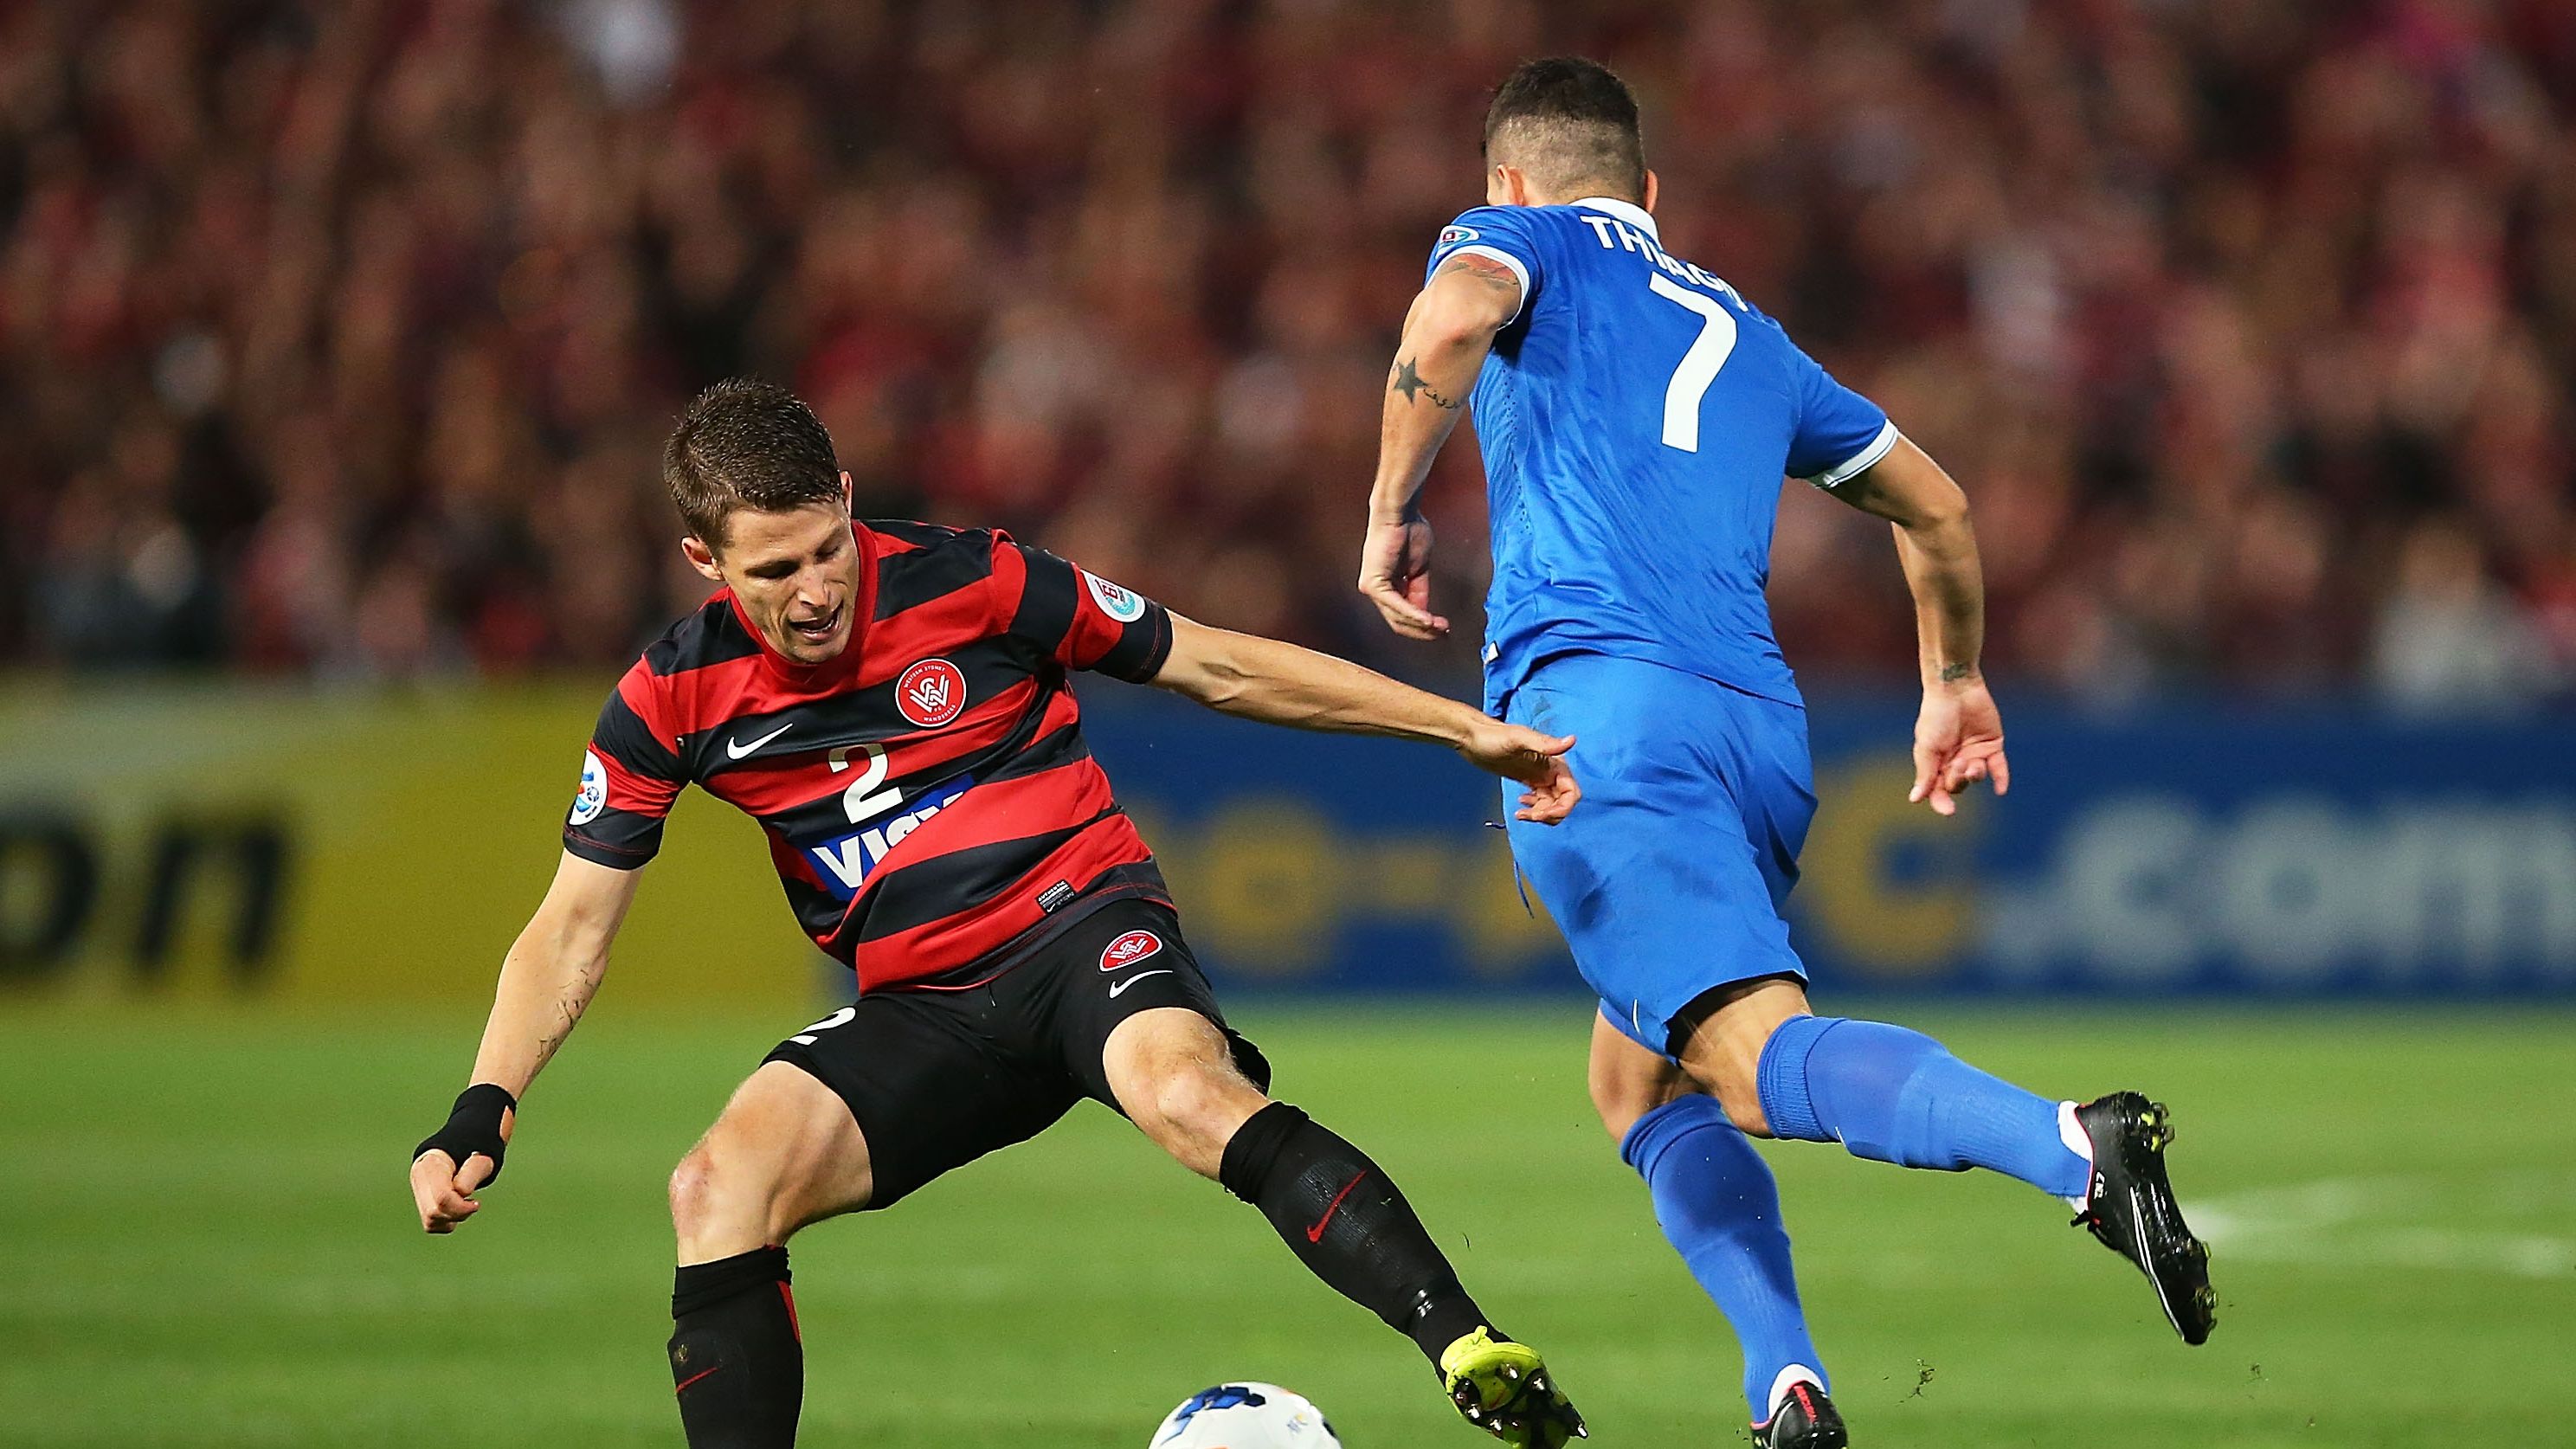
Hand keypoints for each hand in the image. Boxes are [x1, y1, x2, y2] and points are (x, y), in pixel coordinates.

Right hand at [410, 1147, 496, 1233]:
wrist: (461, 1154)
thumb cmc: (473, 1156)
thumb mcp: (480, 1160)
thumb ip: (472, 1174)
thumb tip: (461, 1193)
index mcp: (431, 1164)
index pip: (442, 1197)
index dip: (461, 1207)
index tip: (476, 1203)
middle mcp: (418, 1178)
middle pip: (433, 1212)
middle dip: (458, 1213)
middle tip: (473, 1204)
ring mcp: (417, 1192)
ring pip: (431, 1221)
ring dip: (454, 1218)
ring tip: (465, 1203)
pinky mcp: (420, 1204)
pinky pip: (432, 1225)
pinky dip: (448, 1223)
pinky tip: (457, 1209)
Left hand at [1358, 515, 1449, 639]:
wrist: (1401, 513)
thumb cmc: (1409, 532)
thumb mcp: (1419, 569)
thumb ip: (1418, 592)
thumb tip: (1424, 615)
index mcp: (1385, 586)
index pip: (1402, 615)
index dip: (1423, 625)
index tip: (1443, 629)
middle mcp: (1375, 590)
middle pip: (1399, 621)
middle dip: (1423, 630)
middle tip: (1444, 633)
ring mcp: (1371, 588)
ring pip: (1397, 617)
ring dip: (1421, 625)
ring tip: (1440, 628)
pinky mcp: (1373, 584)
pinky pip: (1395, 605)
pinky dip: (1413, 613)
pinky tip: (1428, 620)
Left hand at [1459, 719, 1579, 823]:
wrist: (1473, 738)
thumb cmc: (1492, 736)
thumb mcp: (1517, 739)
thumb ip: (1545, 743)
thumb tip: (1571, 740)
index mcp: (1554, 762)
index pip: (1571, 792)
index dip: (1562, 808)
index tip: (1542, 814)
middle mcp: (1551, 770)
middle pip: (1564, 802)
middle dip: (1550, 814)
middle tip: (1529, 816)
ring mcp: (1541, 776)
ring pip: (1552, 804)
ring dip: (1540, 814)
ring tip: (1521, 814)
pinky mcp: (1530, 780)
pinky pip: (1541, 801)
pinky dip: (1534, 808)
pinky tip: (1520, 804)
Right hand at [1909, 675, 2009, 817]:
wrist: (1956, 689)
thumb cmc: (1935, 716)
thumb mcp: (1927, 747)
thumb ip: (1926, 774)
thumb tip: (1915, 800)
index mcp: (1935, 764)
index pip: (1938, 791)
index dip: (1942, 802)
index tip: (1949, 811)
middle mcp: (1954, 762)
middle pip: (1957, 785)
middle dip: (1958, 779)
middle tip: (1959, 763)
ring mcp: (1974, 754)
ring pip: (1977, 778)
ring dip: (1975, 775)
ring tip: (1973, 762)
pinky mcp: (1992, 746)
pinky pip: (1999, 768)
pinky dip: (2001, 779)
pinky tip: (2000, 791)